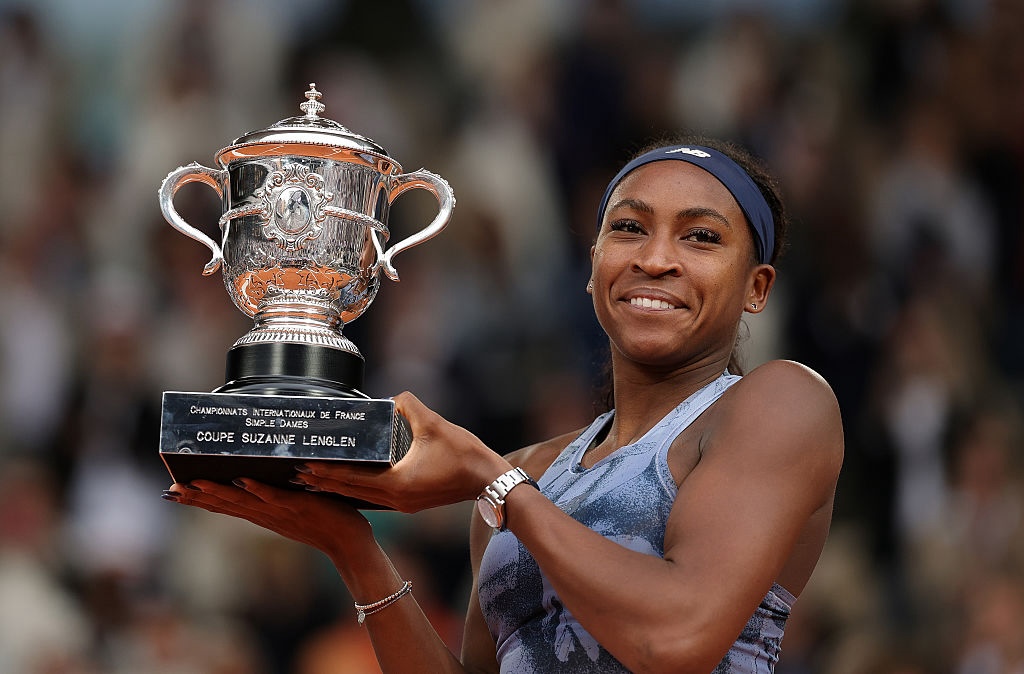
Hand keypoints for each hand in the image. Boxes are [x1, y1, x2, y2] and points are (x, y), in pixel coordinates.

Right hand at [162, 478, 373, 564]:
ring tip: (195, 483)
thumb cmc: (326, 522)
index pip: (226, 507)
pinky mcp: (300, 507)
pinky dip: (259, 490)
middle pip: (227, 506)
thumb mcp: (294, 508)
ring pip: (245, 503)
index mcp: (264, 516)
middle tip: (171, 489)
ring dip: (220, 493)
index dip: (199, 499)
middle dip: (198, 497)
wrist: (350, 545)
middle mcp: (268, 516)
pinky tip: (243, 481)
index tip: (174, 491)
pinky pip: (276, 498)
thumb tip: (258, 475)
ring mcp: (282, 513)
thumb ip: (276, 496)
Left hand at [290, 391, 510, 511]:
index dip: (327, 473)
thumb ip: (410, 406)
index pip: (352, 480)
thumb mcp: (435, 424)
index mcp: (397, 484)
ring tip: (316, 480)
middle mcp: (396, 500)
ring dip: (339, 488)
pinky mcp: (411, 502)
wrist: (490, 481)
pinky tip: (350, 484)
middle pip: (351, 492)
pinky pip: (376, 498)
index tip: (305, 466)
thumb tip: (395, 397)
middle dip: (325, 483)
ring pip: (362, 498)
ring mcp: (403, 505)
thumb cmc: (466, 456)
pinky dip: (358, 490)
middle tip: (299, 473)